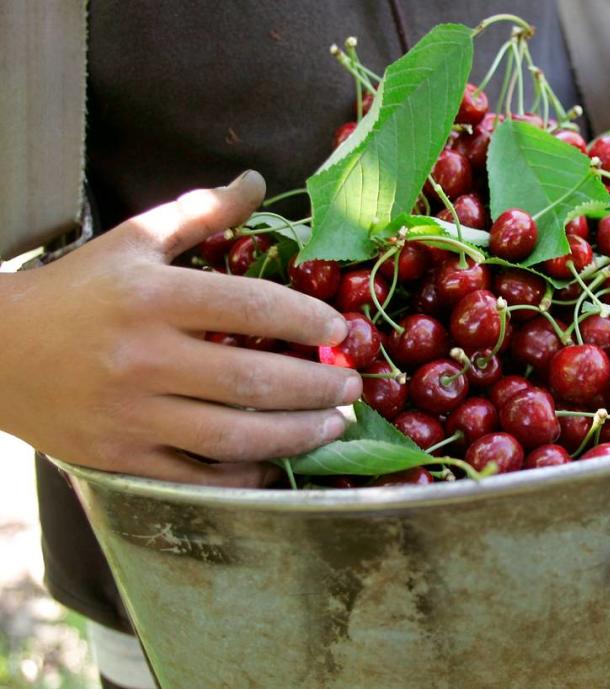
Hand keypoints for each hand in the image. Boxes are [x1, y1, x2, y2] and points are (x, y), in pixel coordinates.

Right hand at [0, 171, 360, 485]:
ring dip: (296, 435)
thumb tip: (259, 181)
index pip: (247, 306)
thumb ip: (200, 212)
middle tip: (354, 387)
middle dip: (316, 387)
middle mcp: (143, 357)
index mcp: (151, 296)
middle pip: (250, 380)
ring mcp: (131, 414)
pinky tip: (277, 463)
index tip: (340, 330)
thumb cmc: (75, 291)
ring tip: (335, 427)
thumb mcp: (132, 240)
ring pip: (232, 436)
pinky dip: (243, 475)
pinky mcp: (121, 456)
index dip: (304, 319)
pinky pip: (196, 477)